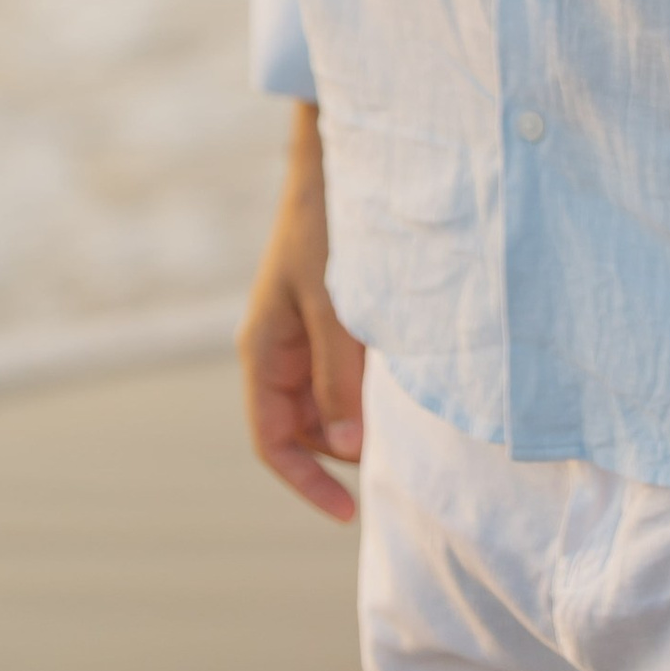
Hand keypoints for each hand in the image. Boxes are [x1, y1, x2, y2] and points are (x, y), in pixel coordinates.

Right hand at [238, 104, 365, 521]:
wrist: (335, 159)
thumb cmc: (326, 225)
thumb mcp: (333, 302)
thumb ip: (339, 373)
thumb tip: (349, 447)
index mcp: (264, 352)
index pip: (273, 443)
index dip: (306, 484)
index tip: (349, 511)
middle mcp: (281, 351)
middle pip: (305, 430)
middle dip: (343, 449)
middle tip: (397, 449)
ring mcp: (306, 335)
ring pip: (330, 402)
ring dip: (361, 414)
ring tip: (404, 408)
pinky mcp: (334, 318)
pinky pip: (347, 370)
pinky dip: (372, 383)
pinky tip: (404, 376)